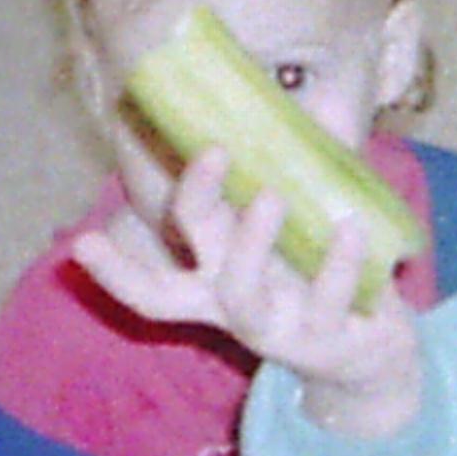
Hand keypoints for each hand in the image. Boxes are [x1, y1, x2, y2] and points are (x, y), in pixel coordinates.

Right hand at [70, 147, 430, 440]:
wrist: (373, 358)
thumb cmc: (323, 282)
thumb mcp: (297, 236)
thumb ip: (290, 178)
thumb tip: (291, 97)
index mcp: (216, 284)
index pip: (153, 287)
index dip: (114, 273)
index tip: (83, 242)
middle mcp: (234, 310)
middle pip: (180, 284)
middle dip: (189, 214)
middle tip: (210, 153)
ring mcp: (277, 330)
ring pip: (243, 293)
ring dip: (251, 241)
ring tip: (271, 195)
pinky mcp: (327, 341)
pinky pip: (327, 300)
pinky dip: (338, 262)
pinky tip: (352, 226)